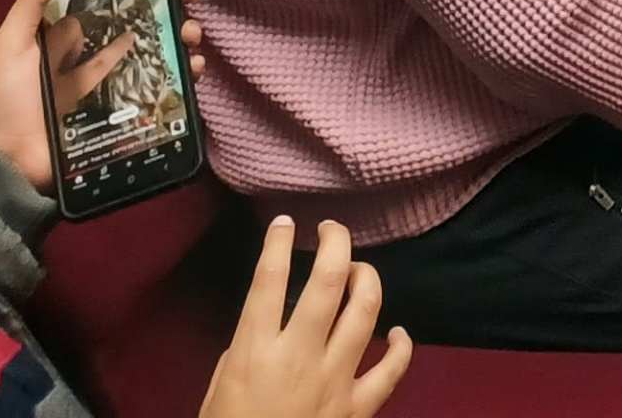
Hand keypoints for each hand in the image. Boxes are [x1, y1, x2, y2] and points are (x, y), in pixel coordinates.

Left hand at [0, 0, 203, 192]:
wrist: (12, 158)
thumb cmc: (9, 98)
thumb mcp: (11, 45)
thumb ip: (32, 3)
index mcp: (69, 39)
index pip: (110, 4)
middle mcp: (95, 57)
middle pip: (140, 25)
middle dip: (168, 8)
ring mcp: (112, 85)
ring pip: (154, 53)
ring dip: (179, 38)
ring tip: (190, 34)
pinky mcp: (123, 112)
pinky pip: (155, 89)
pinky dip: (179, 76)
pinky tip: (193, 67)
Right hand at [200, 219, 411, 417]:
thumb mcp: (219, 391)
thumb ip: (244, 352)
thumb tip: (265, 327)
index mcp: (255, 350)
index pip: (269, 280)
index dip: (278, 242)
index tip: (285, 222)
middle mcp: (300, 355)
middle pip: (329, 282)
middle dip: (336, 243)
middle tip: (332, 229)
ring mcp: (335, 380)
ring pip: (366, 312)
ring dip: (367, 280)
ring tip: (359, 270)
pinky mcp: (358, 408)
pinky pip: (392, 370)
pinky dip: (402, 347)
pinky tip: (401, 333)